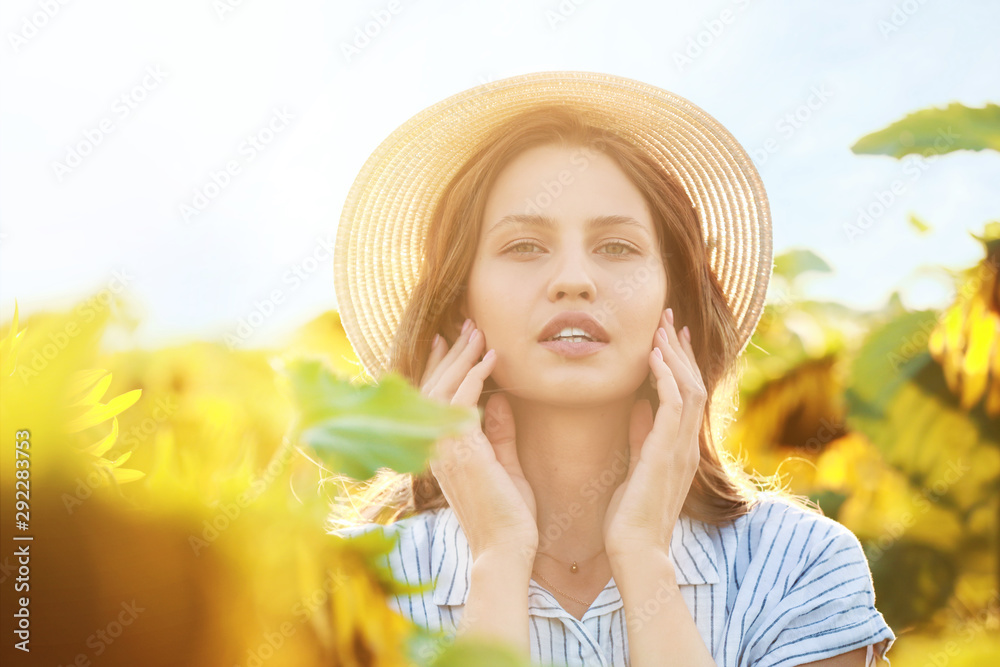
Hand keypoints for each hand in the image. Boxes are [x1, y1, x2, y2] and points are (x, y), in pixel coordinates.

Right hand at [420, 319, 538, 563]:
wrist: (505, 549)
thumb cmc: (508, 517)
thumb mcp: (504, 466)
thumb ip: (498, 435)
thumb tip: (499, 402)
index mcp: (439, 452)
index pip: (432, 400)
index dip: (441, 367)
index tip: (449, 340)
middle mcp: (433, 447)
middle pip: (434, 387)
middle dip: (451, 353)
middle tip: (466, 324)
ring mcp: (442, 447)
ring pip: (444, 388)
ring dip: (463, 356)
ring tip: (479, 332)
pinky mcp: (460, 448)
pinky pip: (462, 399)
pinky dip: (476, 375)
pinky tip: (491, 358)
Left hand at [602, 307, 707, 560]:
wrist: (635, 551)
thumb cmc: (631, 517)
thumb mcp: (635, 467)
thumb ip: (641, 436)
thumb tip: (638, 407)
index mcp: (678, 447)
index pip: (686, 394)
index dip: (679, 362)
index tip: (669, 336)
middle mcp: (685, 444)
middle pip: (692, 383)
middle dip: (679, 349)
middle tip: (669, 318)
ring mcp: (680, 449)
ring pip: (688, 388)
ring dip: (673, 355)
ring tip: (661, 328)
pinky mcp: (667, 453)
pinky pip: (673, 405)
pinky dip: (665, 377)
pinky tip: (653, 356)